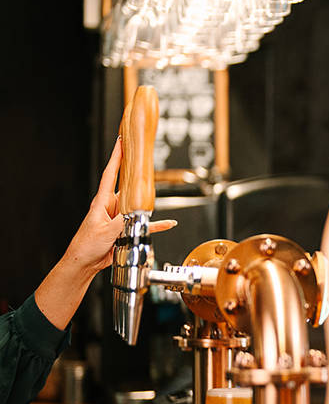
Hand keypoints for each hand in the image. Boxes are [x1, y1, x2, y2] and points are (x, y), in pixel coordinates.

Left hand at [61, 138, 175, 274]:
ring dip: (146, 203)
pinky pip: (144, 224)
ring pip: (136, 205)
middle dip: (134, 173)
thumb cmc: (87, 245)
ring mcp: (119, 217)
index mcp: (102, 203)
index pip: (110, 174)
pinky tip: (167, 223)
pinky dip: (156, 224)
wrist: (85, 261)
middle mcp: (111, 207)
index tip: (121, 142)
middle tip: (143, 158)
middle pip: (126, 186)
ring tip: (156, 192)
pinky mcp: (125, 229)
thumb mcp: (105, 231)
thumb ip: (122, 221)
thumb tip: (135, 214)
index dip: (116, 157)